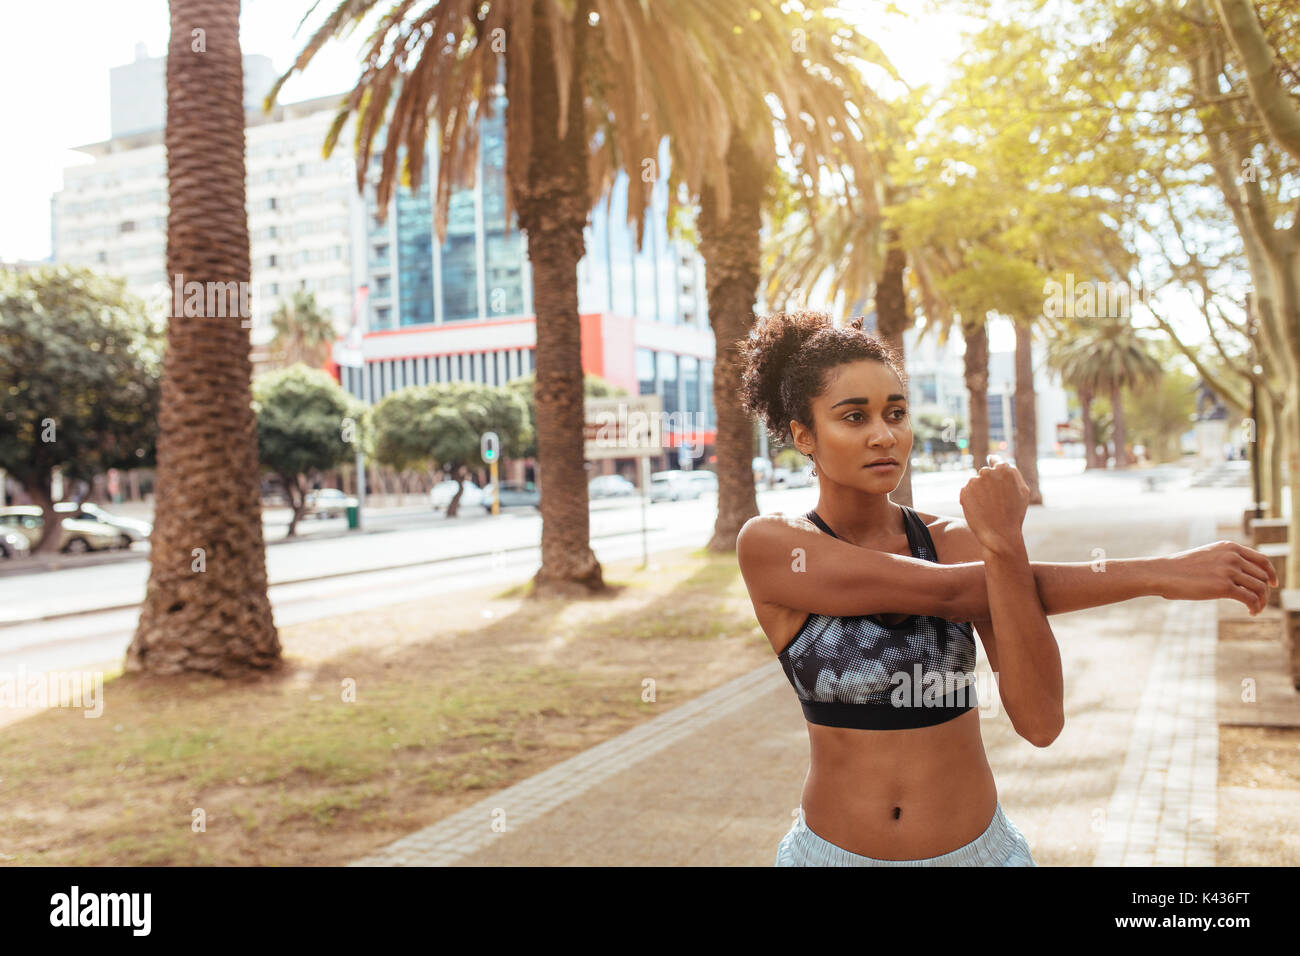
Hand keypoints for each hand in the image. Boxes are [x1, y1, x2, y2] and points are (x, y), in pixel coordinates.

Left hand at [959, 455, 1029, 555]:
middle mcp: (987, 472)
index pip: (995, 460)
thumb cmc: (1015, 514)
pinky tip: (980, 510)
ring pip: (975, 483)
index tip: (991, 463)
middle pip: (985, 473)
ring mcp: (974, 481)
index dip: (994, 462)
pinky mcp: (964, 491)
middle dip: (988, 483)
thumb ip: (1014, 474)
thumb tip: (1003, 463)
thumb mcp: (1023, 491)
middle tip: (995, 500)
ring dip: (979, 492)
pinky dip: (971, 499)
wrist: (1000, 534)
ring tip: (988, 507)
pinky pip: (967, 492)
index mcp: (1004, 469)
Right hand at [1158, 540, 1278, 614]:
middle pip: (1263, 575)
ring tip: (1256, 609)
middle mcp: (1232, 556)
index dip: (1271, 572)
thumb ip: (1224, 560)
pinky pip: (1251, 598)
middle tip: (1260, 602)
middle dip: (1265, 591)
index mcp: (1229, 547)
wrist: (1162, 573)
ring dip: (1262, 601)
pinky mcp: (1224, 587)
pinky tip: (1251, 612)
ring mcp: (1229, 570)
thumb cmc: (1179, 568)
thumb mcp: (1206, 557)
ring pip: (1260, 588)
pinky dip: (1256, 607)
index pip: (1262, 559)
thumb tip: (1237, 576)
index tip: (1273, 584)